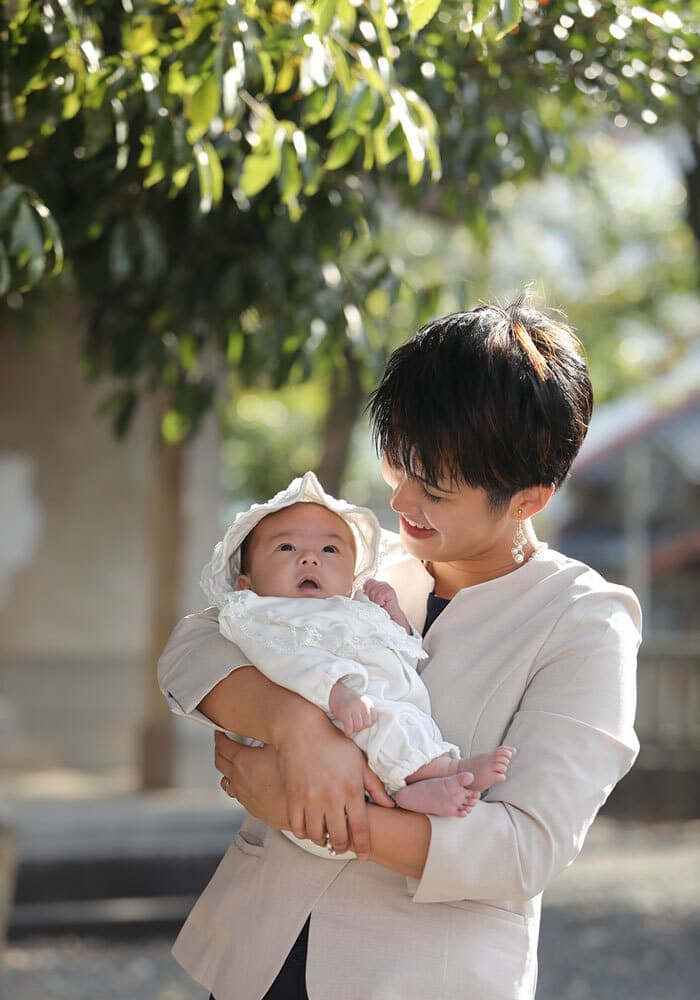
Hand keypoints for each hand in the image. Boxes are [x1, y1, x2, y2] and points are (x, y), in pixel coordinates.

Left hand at [215, 733, 288, 829]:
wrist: (299, 810)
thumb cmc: (292, 780)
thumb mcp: (281, 747)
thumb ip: (271, 735)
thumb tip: (270, 725)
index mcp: (243, 761)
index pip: (222, 745)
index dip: (220, 736)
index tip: (220, 732)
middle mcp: (239, 779)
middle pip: (220, 762)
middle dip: (220, 750)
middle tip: (224, 744)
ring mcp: (244, 795)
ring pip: (227, 781)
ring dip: (228, 770)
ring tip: (234, 763)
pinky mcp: (251, 807)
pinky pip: (237, 793)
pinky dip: (238, 785)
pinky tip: (249, 782)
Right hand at [274, 713, 393, 858]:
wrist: (302, 731)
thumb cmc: (334, 743)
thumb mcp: (359, 761)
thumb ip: (375, 785)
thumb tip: (390, 804)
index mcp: (351, 789)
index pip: (361, 828)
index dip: (363, 846)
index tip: (363, 856)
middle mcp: (332, 798)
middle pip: (339, 836)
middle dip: (342, 846)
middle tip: (343, 845)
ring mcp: (311, 800)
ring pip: (317, 835)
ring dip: (323, 841)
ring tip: (326, 836)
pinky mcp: (293, 798)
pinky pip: (297, 827)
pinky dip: (303, 833)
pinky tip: (309, 828)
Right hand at [328, 680, 376, 735]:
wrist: (336, 692)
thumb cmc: (350, 700)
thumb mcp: (362, 701)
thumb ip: (367, 710)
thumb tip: (370, 724)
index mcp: (367, 703)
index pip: (374, 718)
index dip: (368, 722)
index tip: (362, 722)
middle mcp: (362, 705)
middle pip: (367, 724)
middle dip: (362, 727)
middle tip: (356, 725)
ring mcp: (353, 709)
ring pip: (358, 727)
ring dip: (354, 729)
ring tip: (351, 727)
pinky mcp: (345, 713)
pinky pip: (349, 728)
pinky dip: (348, 732)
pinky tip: (346, 731)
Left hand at [363, 579, 410, 632]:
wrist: (390, 618)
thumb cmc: (379, 611)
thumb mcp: (369, 601)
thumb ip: (365, 594)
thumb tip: (358, 592)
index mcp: (377, 585)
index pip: (367, 582)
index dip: (366, 591)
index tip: (370, 600)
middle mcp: (382, 584)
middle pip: (368, 585)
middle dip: (369, 596)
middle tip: (375, 603)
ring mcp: (386, 586)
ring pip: (373, 591)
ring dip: (374, 600)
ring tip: (379, 604)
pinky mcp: (390, 591)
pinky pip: (379, 596)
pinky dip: (379, 602)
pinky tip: (383, 604)